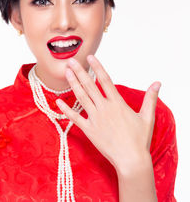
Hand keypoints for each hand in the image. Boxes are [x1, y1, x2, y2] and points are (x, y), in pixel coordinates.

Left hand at [56, 55, 159, 170]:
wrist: (131, 159)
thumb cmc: (140, 139)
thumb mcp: (147, 117)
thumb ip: (150, 98)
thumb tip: (157, 83)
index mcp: (117, 103)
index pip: (105, 80)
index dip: (97, 67)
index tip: (90, 57)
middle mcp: (104, 108)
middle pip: (89, 86)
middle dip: (79, 72)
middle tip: (70, 61)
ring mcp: (95, 119)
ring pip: (81, 97)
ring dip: (73, 84)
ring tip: (66, 73)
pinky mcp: (88, 130)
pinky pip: (75, 117)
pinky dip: (66, 110)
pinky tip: (58, 102)